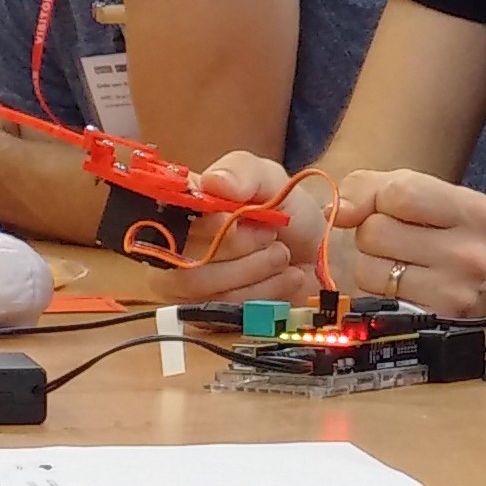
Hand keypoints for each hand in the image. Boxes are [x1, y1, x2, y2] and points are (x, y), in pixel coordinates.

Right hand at [146, 151, 326, 306]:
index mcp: (184, 208)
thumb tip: (212, 181)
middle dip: (240, 250)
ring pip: (205, 291)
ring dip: (256, 271)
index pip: (167, 222)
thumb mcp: (271, 179)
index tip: (237, 221)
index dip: (202, 227)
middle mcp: (176, 248)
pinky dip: (263, 294)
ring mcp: (190, 285)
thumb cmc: (288, 213)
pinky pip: (224, 312)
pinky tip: (283, 278)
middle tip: (272, 236)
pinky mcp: (209, 314)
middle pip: (184, 264)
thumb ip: (243, 171)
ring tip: (281, 256)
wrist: (319, 254)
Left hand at [330, 169, 485, 319]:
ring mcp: (452, 297)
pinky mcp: (426, 326)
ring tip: (400, 269)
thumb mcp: (412, 195)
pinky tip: (398, 293)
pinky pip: (369, 304)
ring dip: (371, 269)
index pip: (400, 192)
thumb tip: (337, 212)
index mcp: (476, 212)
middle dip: (373, 235)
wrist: (470, 297)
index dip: (379, 199)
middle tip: (398, 245)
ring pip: (367, 270)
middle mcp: (471, 255)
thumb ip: (368, 188)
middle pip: (376, 231)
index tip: (385, 209)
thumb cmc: (434, 236)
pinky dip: (373, 297)